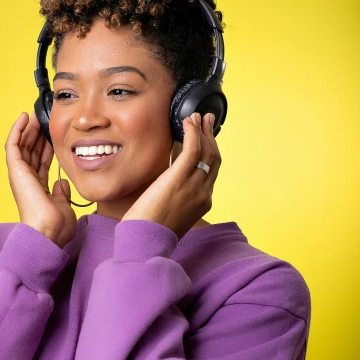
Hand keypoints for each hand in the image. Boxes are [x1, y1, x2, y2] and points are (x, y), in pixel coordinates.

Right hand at [5, 111, 77, 247]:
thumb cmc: (56, 226)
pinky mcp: (16, 170)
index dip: (46, 146)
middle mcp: (27, 180)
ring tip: (35, 114)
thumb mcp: (64, 206)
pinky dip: (17, 130)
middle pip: (30, 151)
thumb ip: (61, 193)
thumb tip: (61, 182)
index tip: (53, 134)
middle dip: (37, 134)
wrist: (49, 232)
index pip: (41, 162)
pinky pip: (13, 145)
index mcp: (38, 188)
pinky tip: (24, 118)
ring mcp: (20, 175)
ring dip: (28, 129)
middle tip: (44, 118)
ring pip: (22, 145)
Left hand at [121, 112, 220, 239]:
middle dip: (211, 136)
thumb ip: (173, 195)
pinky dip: (193, 132)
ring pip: (206, 151)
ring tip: (196, 117)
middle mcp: (203, 192)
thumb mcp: (168, 211)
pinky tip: (188, 122)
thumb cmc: (149, 231)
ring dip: (202, 130)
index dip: (209, 150)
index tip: (204, 137)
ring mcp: (194, 185)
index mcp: (202, 202)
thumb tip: (167, 179)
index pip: (210, 171)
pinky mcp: (180, 177)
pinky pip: (193, 148)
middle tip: (206, 120)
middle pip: (214, 158)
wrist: (145, 242)